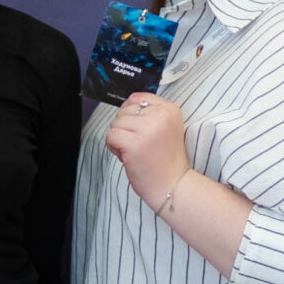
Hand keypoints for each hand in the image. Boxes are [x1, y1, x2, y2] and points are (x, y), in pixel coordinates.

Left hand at [104, 92, 192, 212]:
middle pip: (124, 111)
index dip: (131, 114)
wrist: (173, 185)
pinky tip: (127, 156)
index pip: (138, 98)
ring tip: (134, 151)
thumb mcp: (166, 128)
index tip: (139, 130)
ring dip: (119, 138)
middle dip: (125, 128)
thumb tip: (126, 104)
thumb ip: (149, 114)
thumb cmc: (166, 160)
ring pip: (116, 123)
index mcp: (170, 109)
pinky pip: (111, 136)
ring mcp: (147, 129)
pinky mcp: (134, 143)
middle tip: (139, 145)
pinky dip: (114, 147)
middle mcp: (160, 115)